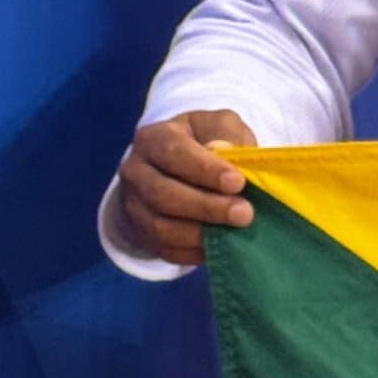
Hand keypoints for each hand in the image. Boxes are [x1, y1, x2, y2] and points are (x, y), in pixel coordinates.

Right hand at [118, 109, 257, 267]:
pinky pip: (164, 249)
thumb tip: (229, 152)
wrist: (175, 170)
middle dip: (206, 206)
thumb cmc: (204, 141)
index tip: (238, 182)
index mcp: (153, 138)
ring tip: (235, 232)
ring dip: (200, 233)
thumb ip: (226, 133)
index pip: (173, 152)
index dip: (204, 169)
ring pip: (160, 226)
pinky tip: (220, 247)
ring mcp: (133, 205)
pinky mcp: (141, 233)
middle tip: (244, 213)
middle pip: (163, 194)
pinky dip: (193, 252)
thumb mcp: (219, 125)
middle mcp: (135, 171)